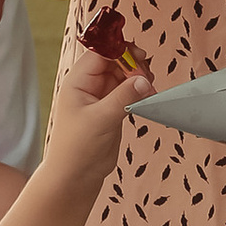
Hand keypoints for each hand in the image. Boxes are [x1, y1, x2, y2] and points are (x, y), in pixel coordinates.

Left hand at [42, 31, 155, 188]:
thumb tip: (144, 79)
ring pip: (123, 75)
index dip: (119, 49)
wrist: (75, 176)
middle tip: (147, 75)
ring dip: (138, 77)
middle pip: (114, 61)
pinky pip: (127, 91)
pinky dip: (138, 91)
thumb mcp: (101, 119)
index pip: (99, 53)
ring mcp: (100, 97)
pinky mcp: (111, 109)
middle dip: (132, 63)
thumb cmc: (76, 148)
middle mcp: (88, 86)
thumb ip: (123, 96)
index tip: (138, 54)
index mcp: (77, 81)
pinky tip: (147, 97)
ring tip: (149, 89)